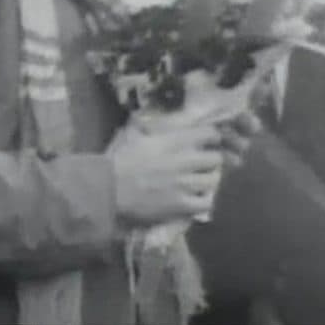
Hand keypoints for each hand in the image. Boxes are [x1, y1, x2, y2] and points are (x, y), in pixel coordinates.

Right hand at [108, 122, 224, 227]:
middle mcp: (183, 160)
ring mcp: (184, 184)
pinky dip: (204, 201)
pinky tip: (196, 200)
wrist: (109, 190)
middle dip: (212, 161)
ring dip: (209, 181)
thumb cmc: (119, 162)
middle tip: (204, 166)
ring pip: (214, 180)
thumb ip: (149, 128)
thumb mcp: (135, 137)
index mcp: (172, 141)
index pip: (209, 133)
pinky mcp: (181, 205)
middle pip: (216, 158)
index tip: (209, 142)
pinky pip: (206, 202)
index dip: (211, 138)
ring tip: (201, 184)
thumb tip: (149, 119)